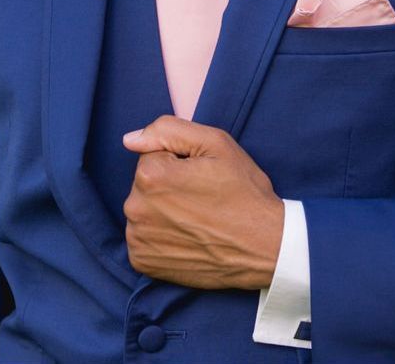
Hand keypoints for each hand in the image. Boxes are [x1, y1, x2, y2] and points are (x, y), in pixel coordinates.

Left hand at [122, 116, 283, 289]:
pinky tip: (188, 237)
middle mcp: (136, 208)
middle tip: (203, 197)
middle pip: (146, 182)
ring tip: (198, 218)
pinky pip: (143, 237)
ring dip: (164, 210)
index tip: (202, 175)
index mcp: (150, 174)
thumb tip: (129, 140)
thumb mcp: (216, 143)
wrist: (265, 246)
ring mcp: (138, 239)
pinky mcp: (143, 263)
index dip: (180, 161)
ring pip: (144, 209)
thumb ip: (168, 130)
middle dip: (169, 184)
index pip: (153, 154)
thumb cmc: (243, 191)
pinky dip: (161, 236)